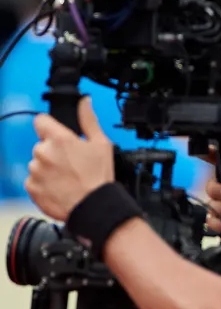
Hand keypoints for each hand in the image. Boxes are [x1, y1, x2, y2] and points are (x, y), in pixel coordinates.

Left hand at [25, 98, 114, 221]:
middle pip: (42, 145)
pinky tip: (60, 187)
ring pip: (37, 163)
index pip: (41, 121)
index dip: (50, 126)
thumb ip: (88, 120)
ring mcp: (35, 170)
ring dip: (48, 168)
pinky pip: (34, 180)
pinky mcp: (31, 186)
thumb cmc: (98, 178)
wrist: (93, 207)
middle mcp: (43, 152)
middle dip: (53, 151)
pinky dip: (44, 183)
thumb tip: (84, 102)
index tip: (58, 135)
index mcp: (59, 139)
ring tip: (67, 178)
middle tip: (71, 163)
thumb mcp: (102, 144)